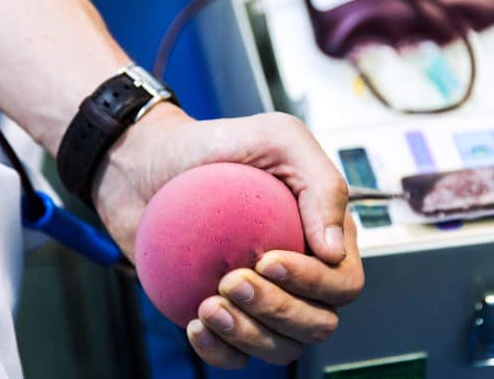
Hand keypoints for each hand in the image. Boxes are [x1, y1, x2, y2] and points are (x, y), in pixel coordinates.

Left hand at [92, 104, 364, 366]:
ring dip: (249, 336)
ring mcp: (263, 299)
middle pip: (318, 323)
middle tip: (230, 279)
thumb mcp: (277, 138)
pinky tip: (195, 325)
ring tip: (208, 306)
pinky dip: (220, 351)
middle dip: (279, 311)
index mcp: (323, 238)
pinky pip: (237, 356)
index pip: (343, 283)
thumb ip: (322, 185)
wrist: (149, 164)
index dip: (312, 282)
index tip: (266, 259)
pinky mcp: (225, 315)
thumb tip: (334, 252)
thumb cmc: (216, 146)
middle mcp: (301, 276)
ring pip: (282, 347)